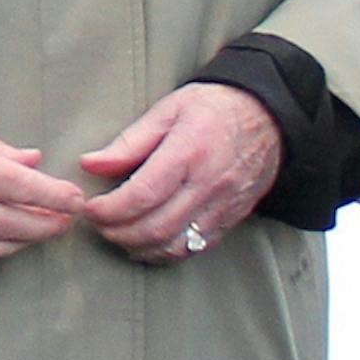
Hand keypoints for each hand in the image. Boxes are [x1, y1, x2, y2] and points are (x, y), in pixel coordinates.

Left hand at [79, 82, 283, 260]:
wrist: (269, 118)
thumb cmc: (214, 108)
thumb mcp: (169, 110)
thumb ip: (129, 142)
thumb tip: (91, 165)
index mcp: (190, 151)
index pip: (142, 194)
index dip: (109, 209)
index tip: (90, 208)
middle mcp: (208, 183)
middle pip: (155, 227)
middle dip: (116, 232)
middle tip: (99, 224)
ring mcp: (223, 205)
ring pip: (174, 245)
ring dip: (138, 247)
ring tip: (120, 234)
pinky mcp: (231, 219)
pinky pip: (195, 248)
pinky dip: (165, 251)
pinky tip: (149, 241)